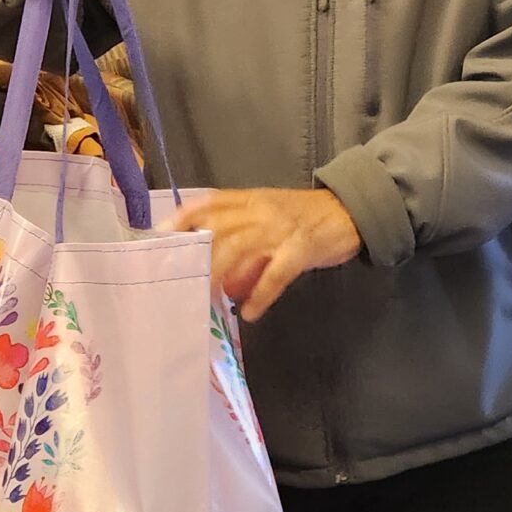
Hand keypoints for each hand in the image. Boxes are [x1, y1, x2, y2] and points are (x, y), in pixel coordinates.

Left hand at [164, 187, 361, 320]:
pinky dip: (261, 295)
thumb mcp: (271, 211)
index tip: (160, 235)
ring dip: (220, 275)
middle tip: (177, 280)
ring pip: (241, 249)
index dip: (183, 217)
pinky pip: (276, 274)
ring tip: (206, 298)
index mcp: (252, 199)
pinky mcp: (302, 248)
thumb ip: (243, 229)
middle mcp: (262, 210)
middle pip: (219, 229)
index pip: (210, 202)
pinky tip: (249, 312)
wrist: (352, 210)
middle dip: (195, 255)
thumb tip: (212, 262)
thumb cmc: (306, 216)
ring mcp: (282, 229)